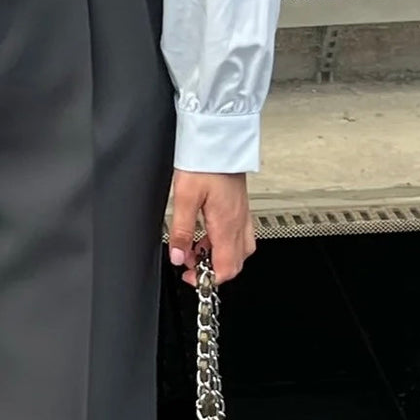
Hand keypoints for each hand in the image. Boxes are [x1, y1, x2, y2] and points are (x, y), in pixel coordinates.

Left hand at [168, 170, 256, 287]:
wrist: (219, 139)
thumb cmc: (205, 162)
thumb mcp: (184, 198)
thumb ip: (181, 231)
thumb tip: (177, 256)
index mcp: (226, 224)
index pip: (227, 268)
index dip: (209, 280)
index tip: (190, 276)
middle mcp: (239, 222)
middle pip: (236, 263)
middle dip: (213, 270)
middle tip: (191, 264)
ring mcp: (243, 215)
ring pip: (240, 250)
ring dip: (218, 256)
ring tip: (195, 248)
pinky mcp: (240, 207)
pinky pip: (239, 234)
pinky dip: (224, 242)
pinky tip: (207, 234)